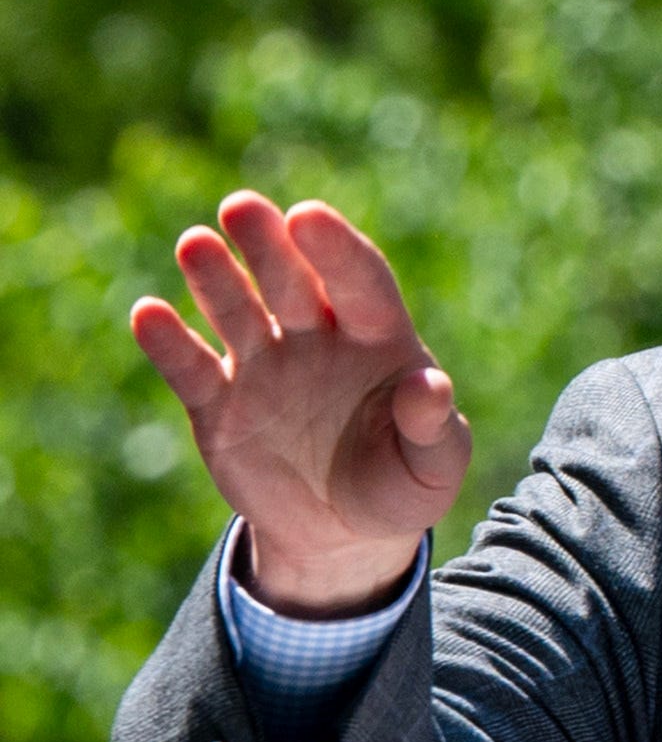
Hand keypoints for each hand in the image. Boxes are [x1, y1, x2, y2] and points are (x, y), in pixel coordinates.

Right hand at [130, 191, 471, 616]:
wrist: (343, 535)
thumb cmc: (402, 487)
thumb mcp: (433, 467)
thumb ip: (432, 427)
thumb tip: (430, 386)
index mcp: (379, 340)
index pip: (361, 283)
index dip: (336, 250)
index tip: (309, 216)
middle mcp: (319, 340)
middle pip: (293, 282)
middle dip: (268, 244)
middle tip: (241, 206)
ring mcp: (266, 368)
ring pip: (239, 312)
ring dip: (216, 279)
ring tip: (196, 243)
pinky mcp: (220, 406)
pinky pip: (192, 369)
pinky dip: (168, 342)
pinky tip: (148, 313)